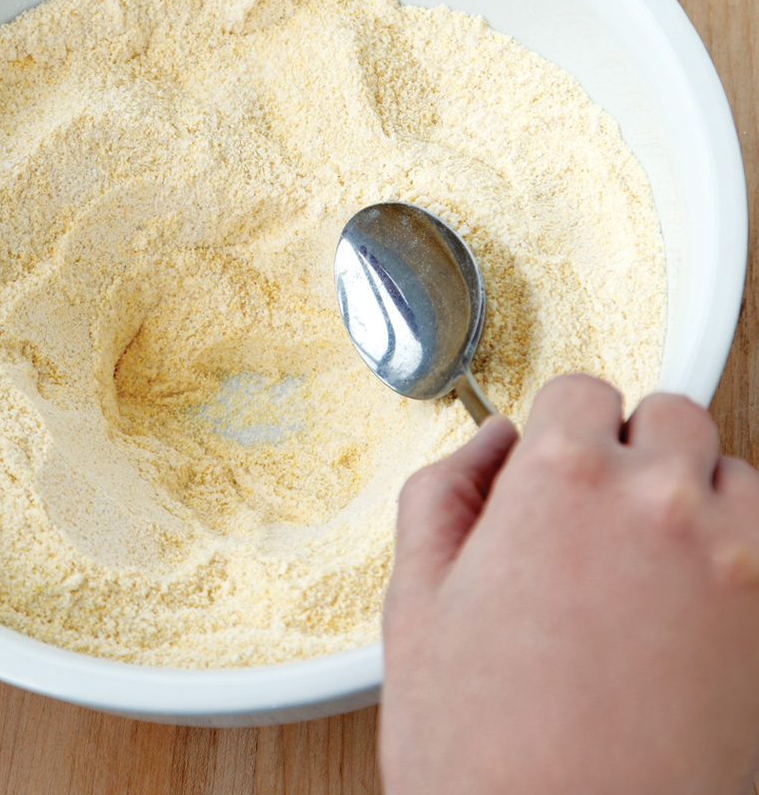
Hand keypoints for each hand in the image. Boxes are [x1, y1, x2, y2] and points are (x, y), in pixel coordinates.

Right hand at [381, 374, 758, 794]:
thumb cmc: (485, 750)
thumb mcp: (416, 604)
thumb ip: (444, 492)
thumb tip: (489, 443)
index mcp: (562, 480)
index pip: (582, 391)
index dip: (559, 428)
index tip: (556, 464)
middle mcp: (660, 503)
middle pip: (670, 415)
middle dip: (633, 450)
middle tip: (599, 514)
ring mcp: (737, 564)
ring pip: (736, 475)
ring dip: (698, 498)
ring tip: (651, 564)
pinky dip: (743, 555)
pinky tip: (697, 605)